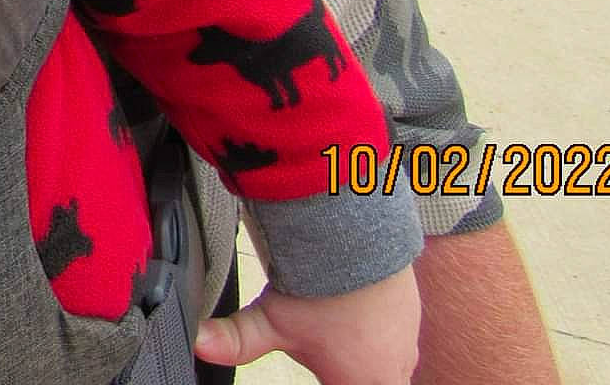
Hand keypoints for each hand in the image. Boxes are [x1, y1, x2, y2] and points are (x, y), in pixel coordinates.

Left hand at [195, 265, 419, 384]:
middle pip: (373, 380)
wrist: (360, 238)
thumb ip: (235, 340)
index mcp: (361, 382)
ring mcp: (407, 336)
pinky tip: (356, 309)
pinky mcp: (410, 305)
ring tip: (339, 336)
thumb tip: (199, 345)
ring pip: (390, 359)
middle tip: (328, 358)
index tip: (321, 372)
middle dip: (350, 371)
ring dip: (366, 354)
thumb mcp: (270, 321)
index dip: (332, 381)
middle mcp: (393, 367)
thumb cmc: (320, 288)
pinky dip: (377, 326)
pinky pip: (398, 328)